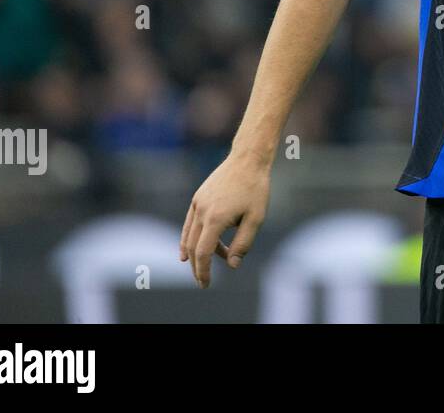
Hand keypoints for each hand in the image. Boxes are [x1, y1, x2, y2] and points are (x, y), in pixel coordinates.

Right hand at [180, 151, 270, 287]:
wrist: (248, 159)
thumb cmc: (255, 189)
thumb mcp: (256, 219)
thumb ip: (243, 244)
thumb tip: (232, 265)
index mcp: (215, 219)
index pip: (204, 253)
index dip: (203, 271)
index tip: (206, 284)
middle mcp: (201, 212)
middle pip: (193, 247)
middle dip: (197, 267)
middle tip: (203, 282)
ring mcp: (197, 204)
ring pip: (189, 236)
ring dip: (196, 253)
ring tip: (204, 266)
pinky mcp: (197, 198)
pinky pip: (189, 224)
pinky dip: (188, 239)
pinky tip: (188, 250)